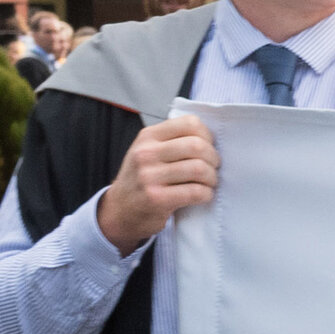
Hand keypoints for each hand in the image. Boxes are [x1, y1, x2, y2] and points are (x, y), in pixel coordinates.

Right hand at [97, 111, 219, 249]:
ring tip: (208, 183)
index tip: (209, 148)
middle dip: (213, 159)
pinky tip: (202, 195)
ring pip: (199, 169)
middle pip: (197, 146)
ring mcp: (149, 176)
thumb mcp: (149, 151)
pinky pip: (195, 192)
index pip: (189, 123)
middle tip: (212, 168)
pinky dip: (206, 194)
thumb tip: (211, 139)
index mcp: (148, 136)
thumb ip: (173, 141)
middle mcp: (146, 153)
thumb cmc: (142, 179)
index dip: (208, 136)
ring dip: (211, 178)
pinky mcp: (157, 199)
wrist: (120, 210)